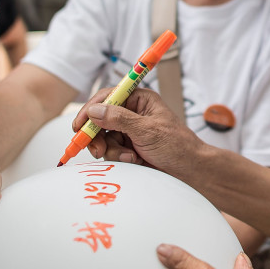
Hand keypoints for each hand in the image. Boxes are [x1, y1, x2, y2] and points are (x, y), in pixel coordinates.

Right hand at [74, 88, 199, 170]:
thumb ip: (119, 119)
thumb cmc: (177, 146)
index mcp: (140, 100)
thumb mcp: (147, 130)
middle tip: (97, 150)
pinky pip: (111, 151)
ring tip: (129, 157)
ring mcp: (130, 131)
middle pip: (101, 119)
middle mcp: (133, 113)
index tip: (79, 125)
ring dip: (112, 150)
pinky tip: (134, 161)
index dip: (91, 109)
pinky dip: (118, 157)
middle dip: (98, 135)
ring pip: (104, 137)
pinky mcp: (129, 147)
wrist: (190, 171)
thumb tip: (95, 111)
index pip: (108, 97)